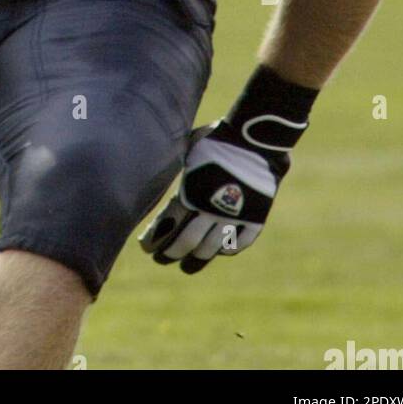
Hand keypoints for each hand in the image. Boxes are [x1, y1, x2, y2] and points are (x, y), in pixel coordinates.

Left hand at [138, 123, 288, 272]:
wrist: (256, 137)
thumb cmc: (217, 137)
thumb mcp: (189, 148)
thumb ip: (178, 166)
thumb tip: (157, 168)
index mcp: (192, 192)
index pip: (168, 225)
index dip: (155, 239)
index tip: (146, 248)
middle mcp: (211, 209)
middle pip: (186, 242)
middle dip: (170, 253)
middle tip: (162, 259)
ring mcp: (235, 216)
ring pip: (211, 249)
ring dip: (196, 260)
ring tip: (187, 266)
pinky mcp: (256, 218)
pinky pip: (239, 242)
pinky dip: (227, 249)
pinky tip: (218, 251)